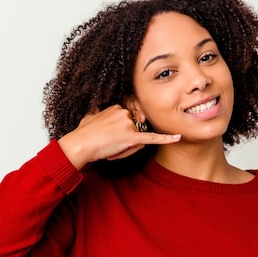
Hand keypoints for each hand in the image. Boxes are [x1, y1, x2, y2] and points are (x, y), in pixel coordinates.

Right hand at [57, 105, 180, 169]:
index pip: (130, 121)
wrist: (80, 144)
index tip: (110, 138)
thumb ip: (97, 113)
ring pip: (139, 138)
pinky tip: (177, 137)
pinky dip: (165, 138)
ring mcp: (128, 124)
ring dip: (128, 148)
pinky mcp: (131, 137)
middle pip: (137, 129)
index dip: (122, 133)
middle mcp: (124, 112)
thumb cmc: (83, 134)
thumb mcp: (90, 116)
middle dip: (128, 141)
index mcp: (116, 107)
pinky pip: (151, 137)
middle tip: (110, 146)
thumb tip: (96, 113)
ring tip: (111, 149)